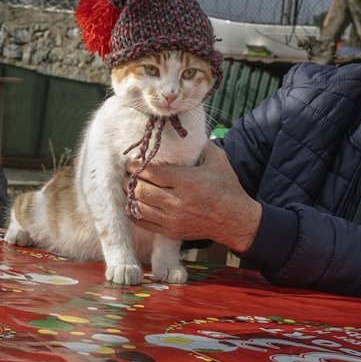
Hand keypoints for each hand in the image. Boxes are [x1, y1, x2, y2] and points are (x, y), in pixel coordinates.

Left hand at [128, 142, 261, 253]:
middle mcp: (178, 201)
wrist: (236, 220)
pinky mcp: (172, 231)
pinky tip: (132, 204)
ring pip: (140, 206)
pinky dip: (134, 213)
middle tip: (125, 172)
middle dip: (129, 179)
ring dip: (130, 195)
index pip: (152, 173)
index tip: (131, 161)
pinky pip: (145, 223)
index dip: (136, 166)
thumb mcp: (218, 160)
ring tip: (128, 186)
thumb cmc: (227, 187)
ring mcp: (174, 218)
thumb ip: (200, 145)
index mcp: (187, 181)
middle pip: (141, 189)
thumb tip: (184, 130)